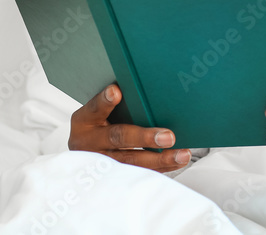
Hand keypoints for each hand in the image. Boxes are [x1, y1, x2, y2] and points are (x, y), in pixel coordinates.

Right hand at [68, 84, 190, 172]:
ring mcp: (100, 162)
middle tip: (168, 136)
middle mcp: (88, 143)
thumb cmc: (99, 123)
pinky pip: (139, 173)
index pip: (95, 108)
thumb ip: (115, 103)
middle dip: (144, 138)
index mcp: (84, 120)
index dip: (105, 101)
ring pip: (131, 162)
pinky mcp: (113, 176)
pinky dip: (161, 167)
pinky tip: (178, 161)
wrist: (84, 152)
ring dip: (159, 158)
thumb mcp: (98, 112)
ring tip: (182, 154)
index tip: (116, 92)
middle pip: (118, 138)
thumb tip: (147, 88)